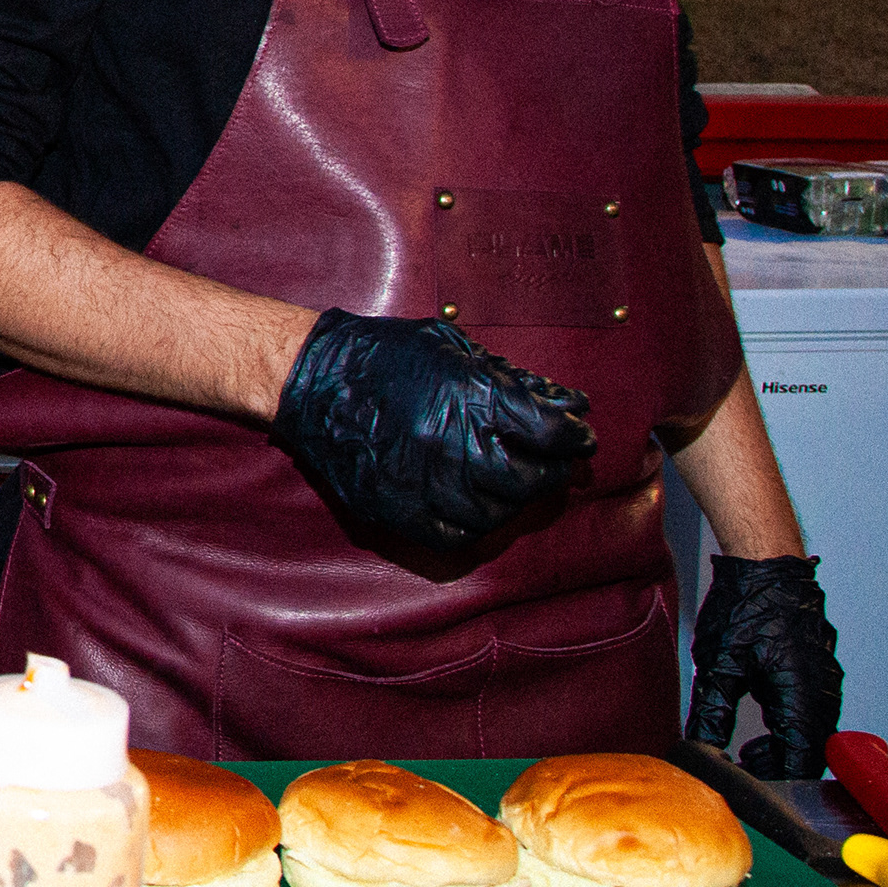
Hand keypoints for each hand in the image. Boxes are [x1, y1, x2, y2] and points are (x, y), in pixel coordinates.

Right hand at [269, 309, 595, 552]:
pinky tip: (477, 508)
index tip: (580, 438)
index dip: (574, 437)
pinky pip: (454, 537)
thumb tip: (566, 404)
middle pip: (530, 478)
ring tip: (513, 485)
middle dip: (552, 471)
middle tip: (554, 465)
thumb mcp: (450, 348)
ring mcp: (423, 482)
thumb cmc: (381, 356)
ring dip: (514, 502)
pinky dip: (475, 527)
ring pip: (497, 514)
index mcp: (469, 398)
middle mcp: (451, 444)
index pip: (550, 432)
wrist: (307, 378)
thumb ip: (509, 379)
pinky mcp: (396, 508)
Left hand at [685, 552, 838, 776]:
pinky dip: (791, 725)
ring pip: (813, 733)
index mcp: (803, 698)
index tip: (746, 782)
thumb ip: (713, 711)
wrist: (767, 566)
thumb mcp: (720, 664)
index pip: (800, 760)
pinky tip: (764, 720)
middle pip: (810, 752)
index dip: (774, 779)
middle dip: (779, 767)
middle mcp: (823, 694)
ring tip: (749, 750)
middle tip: (743, 768)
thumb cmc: (747, 606)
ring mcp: (826, 682)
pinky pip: (812, 712)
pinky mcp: (820, 671)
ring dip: (785, 747)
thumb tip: (701, 744)